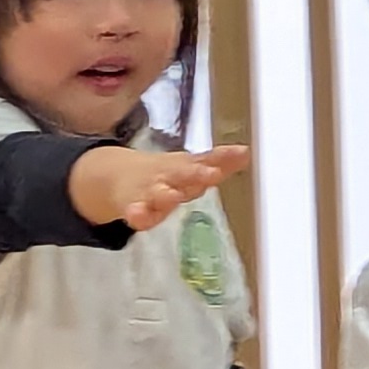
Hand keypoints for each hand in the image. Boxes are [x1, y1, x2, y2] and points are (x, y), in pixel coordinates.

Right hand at [69, 142, 246, 232]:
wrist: (122, 175)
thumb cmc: (167, 174)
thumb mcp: (191, 165)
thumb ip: (219, 161)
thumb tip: (246, 152)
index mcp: (187, 167)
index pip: (207, 162)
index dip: (222, 160)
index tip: (240, 154)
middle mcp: (171, 177)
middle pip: (184, 174)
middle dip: (198, 174)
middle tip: (211, 173)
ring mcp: (151, 191)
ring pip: (160, 194)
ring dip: (166, 195)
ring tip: (173, 196)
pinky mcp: (134, 208)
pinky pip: (136, 213)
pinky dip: (137, 214)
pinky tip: (137, 216)